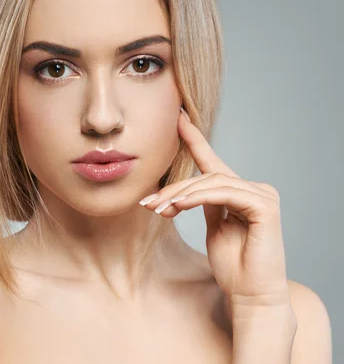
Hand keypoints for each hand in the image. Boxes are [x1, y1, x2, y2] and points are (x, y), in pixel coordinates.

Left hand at [140, 108, 290, 307]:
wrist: (251, 295)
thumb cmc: (234, 265)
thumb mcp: (214, 227)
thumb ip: (204, 204)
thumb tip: (180, 192)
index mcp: (240, 192)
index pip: (213, 161)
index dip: (194, 139)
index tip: (177, 119)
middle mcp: (254, 189)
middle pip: (205, 175)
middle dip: (173, 189)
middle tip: (148, 203)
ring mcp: (263, 195)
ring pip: (212, 182)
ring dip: (180, 195)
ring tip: (158, 209)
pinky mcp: (265, 206)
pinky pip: (224, 193)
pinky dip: (198, 197)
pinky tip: (179, 206)